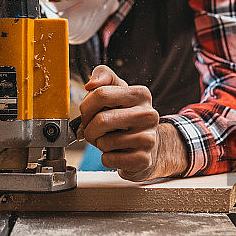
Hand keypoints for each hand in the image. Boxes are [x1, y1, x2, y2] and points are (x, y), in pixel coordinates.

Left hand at [79, 65, 162, 180]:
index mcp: (141, 94)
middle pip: (101, 120)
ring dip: (99, 144)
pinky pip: (109, 159)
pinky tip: (117, 152)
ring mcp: (148, 138)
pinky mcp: (144, 159)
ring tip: (110, 140)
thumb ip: (103, 76)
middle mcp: (148, 115)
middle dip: (90, 128)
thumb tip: (91, 84)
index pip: (101, 94)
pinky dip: (106, 158)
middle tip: (95, 130)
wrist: (146, 146)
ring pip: (104, 142)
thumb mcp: (117, 90)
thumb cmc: (126, 116)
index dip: (87, 107)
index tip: (88, 113)